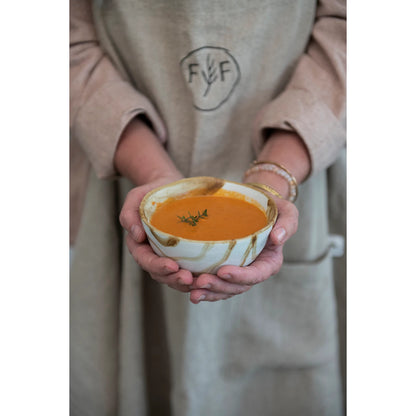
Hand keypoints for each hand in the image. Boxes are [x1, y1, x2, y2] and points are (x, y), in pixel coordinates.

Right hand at [119, 175, 195, 291]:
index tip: (172, 266)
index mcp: (139, 244)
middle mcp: (153, 254)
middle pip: (160, 274)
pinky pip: (188, 270)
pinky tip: (208, 278)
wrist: (169, 186)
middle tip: (188, 279)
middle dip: (173, 279)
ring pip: (174, 277)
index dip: (157, 266)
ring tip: (200, 282)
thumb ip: (129, 214)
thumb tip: (136, 235)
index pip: (145, 260)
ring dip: (186, 283)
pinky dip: (196, 277)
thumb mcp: (135, 197)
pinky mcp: (183, 255)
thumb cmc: (151, 192)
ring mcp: (168, 256)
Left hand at [189, 196, 297, 302]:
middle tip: (200, 282)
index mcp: (269, 262)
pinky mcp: (224, 268)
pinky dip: (203, 288)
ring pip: (224, 289)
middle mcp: (253, 271)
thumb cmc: (271, 208)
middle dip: (219, 286)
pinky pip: (214, 283)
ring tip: (192, 291)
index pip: (257, 274)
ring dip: (208, 292)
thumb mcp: (286, 211)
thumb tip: (277, 239)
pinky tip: (189, 288)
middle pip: (237, 287)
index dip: (241, 276)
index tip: (224, 271)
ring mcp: (238, 272)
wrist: (254, 205)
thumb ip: (287, 224)